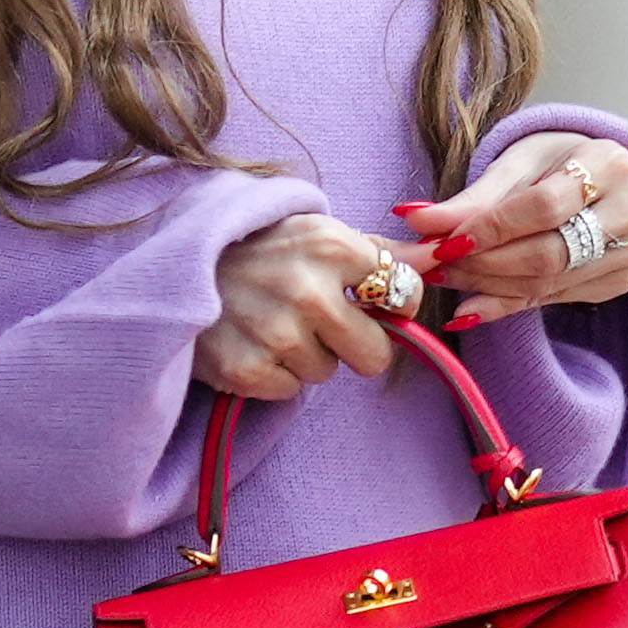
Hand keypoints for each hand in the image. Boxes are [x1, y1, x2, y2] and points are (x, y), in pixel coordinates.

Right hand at [197, 200, 427, 403]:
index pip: (402, 293)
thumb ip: (383, 251)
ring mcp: (275, 332)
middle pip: (375, 355)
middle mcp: (306, 287)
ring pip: (325, 373)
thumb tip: (447, 253)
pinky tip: (250, 344)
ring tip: (271, 326)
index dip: (388, 305)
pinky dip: (272, 375)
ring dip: (305, 358)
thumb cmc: (261, 252)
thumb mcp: (318, 235)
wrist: (180, 268)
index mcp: (331, 244)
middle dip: (353, 346)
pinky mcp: (245, 369)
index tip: (365, 302)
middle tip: (318, 326)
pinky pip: (288, 391)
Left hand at [414, 131, 627, 320]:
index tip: (443, 241)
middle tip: (436, 266)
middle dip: (484, 264)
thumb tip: (415, 220)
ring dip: (488, 287)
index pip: (544, 207)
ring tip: (445, 279)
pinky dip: (506, 304)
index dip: (491, 228)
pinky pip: (553, 299)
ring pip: (549, 283)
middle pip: (549, 253)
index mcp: (611, 163)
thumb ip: (472, 196)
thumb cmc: (555, 160)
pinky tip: (470, 305)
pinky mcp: (619, 281)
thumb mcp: (516, 162)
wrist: (599, 177)